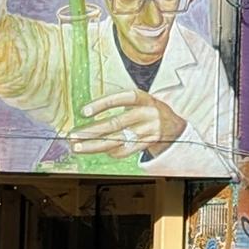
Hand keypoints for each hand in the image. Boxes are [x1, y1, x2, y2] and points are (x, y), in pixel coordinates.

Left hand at [66, 85, 187, 158]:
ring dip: (95, 145)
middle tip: (73, 136)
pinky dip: (113, 151)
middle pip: (116, 123)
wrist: (174, 125)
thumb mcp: (140, 101)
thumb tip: (88, 115)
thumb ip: (120, 106)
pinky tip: (103, 150)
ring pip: (118, 139)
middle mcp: (148, 113)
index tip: (83, 112)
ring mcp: (150, 129)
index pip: (121, 98)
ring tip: (79, 147)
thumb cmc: (148, 111)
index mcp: (143, 98)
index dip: (102, 104)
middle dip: (91, 131)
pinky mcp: (151, 143)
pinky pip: (127, 150)